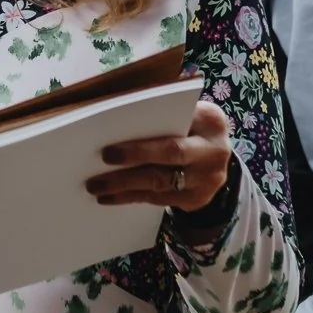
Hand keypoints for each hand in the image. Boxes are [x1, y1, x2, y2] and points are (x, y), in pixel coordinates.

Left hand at [85, 100, 233, 213]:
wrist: (216, 153)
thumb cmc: (190, 126)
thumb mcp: (186, 112)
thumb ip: (162, 114)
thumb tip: (115, 120)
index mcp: (210, 122)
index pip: (172, 135)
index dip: (139, 147)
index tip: (108, 152)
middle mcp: (214, 152)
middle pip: (167, 160)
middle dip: (129, 166)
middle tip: (97, 173)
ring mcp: (208, 180)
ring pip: (159, 185)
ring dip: (124, 187)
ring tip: (96, 187)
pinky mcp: (197, 199)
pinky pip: (159, 200)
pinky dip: (133, 197)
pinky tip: (111, 197)